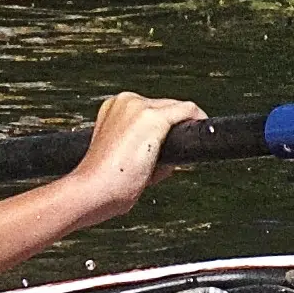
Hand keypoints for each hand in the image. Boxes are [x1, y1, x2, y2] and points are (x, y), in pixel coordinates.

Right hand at [60, 92, 205, 223]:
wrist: (90, 191)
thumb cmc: (101, 183)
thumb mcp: (119, 156)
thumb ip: (141, 147)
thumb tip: (169, 154)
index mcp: (113, 107)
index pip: (148, 109)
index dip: (161, 129)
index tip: (165, 144)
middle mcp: (125, 101)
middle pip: (165, 107)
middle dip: (171, 129)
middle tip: (169, 157)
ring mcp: (140, 107)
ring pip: (176, 109)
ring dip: (180, 130)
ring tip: (172, 158)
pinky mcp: (154, 118)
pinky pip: (187, 112)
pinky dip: (197, 120)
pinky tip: (203, 132)